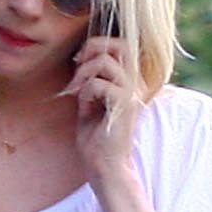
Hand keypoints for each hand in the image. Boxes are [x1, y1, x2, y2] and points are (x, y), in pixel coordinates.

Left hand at [63, 33, 141, 190]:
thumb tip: (81, 61)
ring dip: (83, 73)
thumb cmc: (97, 140)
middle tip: (76, 69)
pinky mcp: (124, 105)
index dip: (97, 45)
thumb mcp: (90, 103)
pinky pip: (98, 84)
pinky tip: (84, 107)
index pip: (121, 45)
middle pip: (118, 44)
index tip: (78, 62)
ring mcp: (132, 93)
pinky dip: (85, 92)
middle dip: (92, 49)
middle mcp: (136, 83)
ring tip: (75, 91)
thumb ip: (90, 82)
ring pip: (105, 61)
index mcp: (130, 81)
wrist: (105, 167)